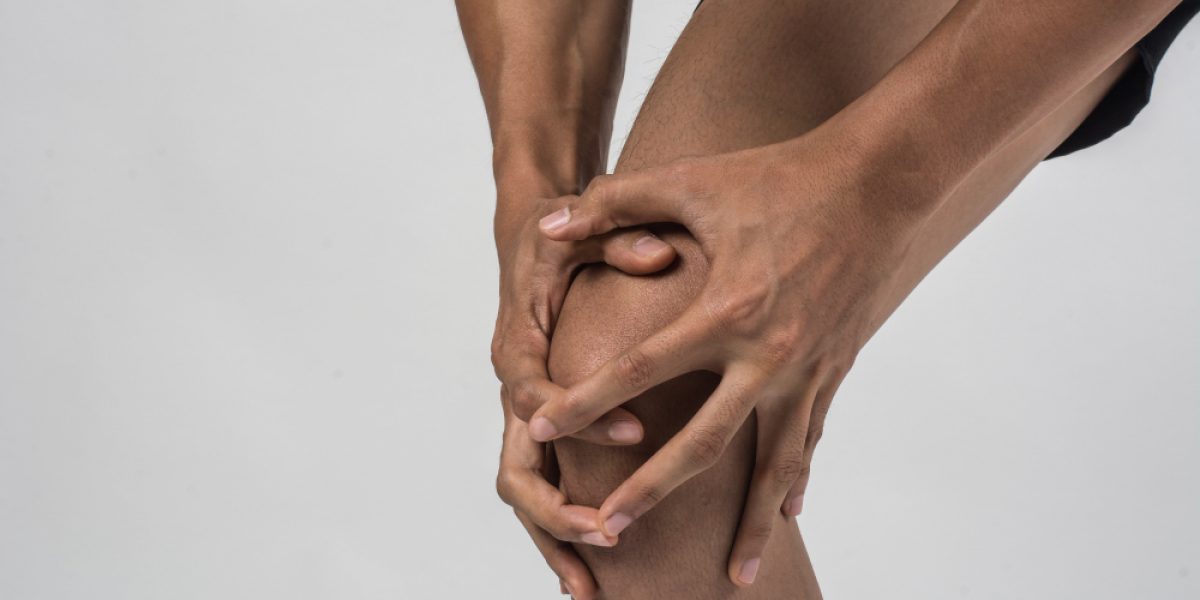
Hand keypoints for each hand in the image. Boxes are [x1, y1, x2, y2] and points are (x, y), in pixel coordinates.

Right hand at [490, 179, 678, 595]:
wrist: (530, 240)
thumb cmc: (559, 237)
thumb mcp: (582, 227)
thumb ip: (618, 240)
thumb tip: (660, 258)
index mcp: (517, 344)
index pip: (535, 395)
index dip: (582, 418)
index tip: (639, 433)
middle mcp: (513, 390)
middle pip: (515, 468)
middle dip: (556, 511)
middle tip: (609, 535)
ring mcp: (521, 417)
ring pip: (523, 493)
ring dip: (553, 541)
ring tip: (592, 590)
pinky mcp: (540, 429)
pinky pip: (542, 487)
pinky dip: (559, 529)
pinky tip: (594, 570)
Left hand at [523, 136, 930, 584]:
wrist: (879, 182)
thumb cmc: (779, 177)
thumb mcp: (692, 182)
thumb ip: (615, 202)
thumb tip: (549, 221)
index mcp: (724, 312)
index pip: (635, 371)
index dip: (582, 401)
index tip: (538, 431)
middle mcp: (766, 355)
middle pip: (700, 444)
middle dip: (650, 492)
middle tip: (607, 533)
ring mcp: (806, 369)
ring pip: (773, 465)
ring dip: (752, 523)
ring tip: (734, 576)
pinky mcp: (835, 368)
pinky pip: (812, 437)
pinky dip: (797, 478)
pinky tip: (791, 512)